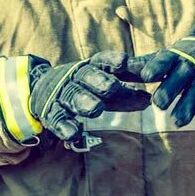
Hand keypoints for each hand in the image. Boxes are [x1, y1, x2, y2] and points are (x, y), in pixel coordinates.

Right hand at [28, 52, 153, 141]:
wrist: (43, 89)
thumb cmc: (85, 87)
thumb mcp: (105, 83)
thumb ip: (128, 90)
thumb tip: (151, 99)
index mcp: (91, 67)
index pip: (103, 61)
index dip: (113, 61)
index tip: (124, 63)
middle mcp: (75, 78)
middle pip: (87, 76)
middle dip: (99, 81)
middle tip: (112, 87)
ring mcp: (62, 94)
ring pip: (73, 96)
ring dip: (84, 102)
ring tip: (96, 109)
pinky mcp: (51, 113)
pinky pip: (58, 119)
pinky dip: (65, 127)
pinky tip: (74, 134)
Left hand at [116, 6, 194, 133]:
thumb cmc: (183, 59)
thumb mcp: (166, 57)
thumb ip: (143, 65)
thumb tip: (120, 67)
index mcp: (176, 57)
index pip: (165, 60)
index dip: (156, 66)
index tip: (146, 75)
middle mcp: (193, 67)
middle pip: (181, 78)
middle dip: (170, 90)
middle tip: (159, 104)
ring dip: (188, 107)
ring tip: (177, 121)